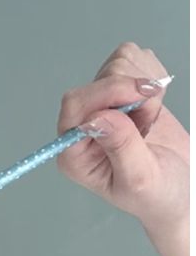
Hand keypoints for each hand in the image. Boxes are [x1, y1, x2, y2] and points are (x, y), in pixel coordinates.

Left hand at [55, 42, 188, 230]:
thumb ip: (120, 147)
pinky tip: (153, 106)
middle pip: (98, 81)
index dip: (107, 93)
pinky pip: (132, 60)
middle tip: (149, 122)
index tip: (142, 97)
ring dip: (144, 89)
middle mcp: (81, 127)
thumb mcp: (140, 178)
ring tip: (150, 121)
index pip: (75, 105)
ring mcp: (101, 106)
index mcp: (74, 153)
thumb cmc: (157, 195)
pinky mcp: (120, 91)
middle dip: (132, 94)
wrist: (181, 189)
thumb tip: (97, 117)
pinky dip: (152, 76)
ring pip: (117, 66)